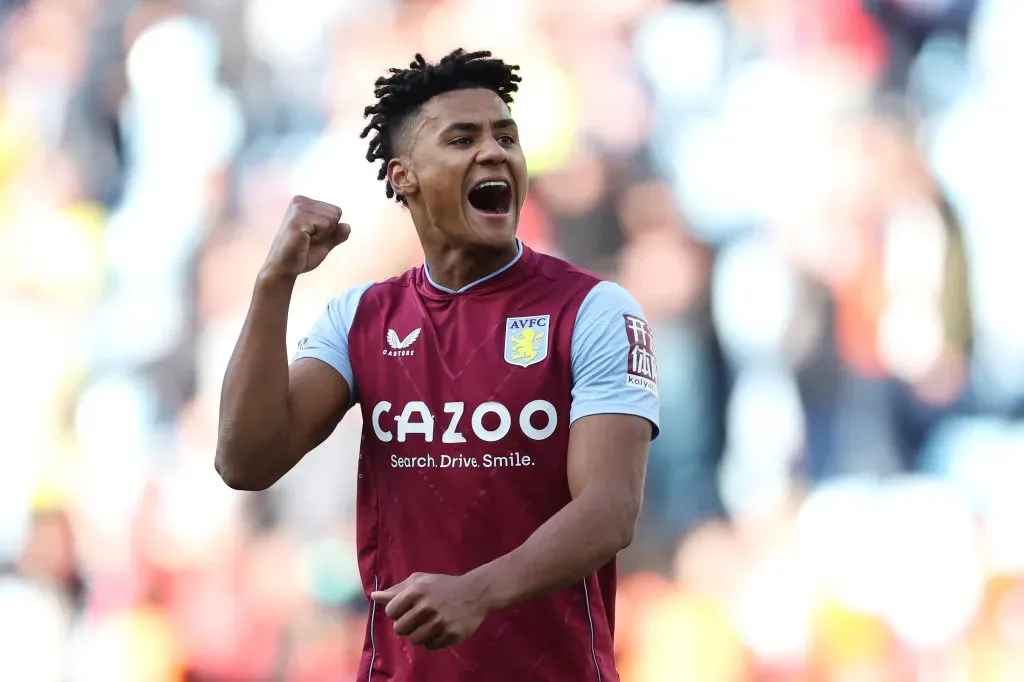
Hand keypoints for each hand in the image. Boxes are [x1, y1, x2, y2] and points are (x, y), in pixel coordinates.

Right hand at [261, 195, 350, 279]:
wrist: (284, 268)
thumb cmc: (302, 255)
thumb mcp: (324, 243)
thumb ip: (336, 234)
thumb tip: (348, 226)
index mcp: (305, 202)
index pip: (336, 211)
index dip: (330, 229)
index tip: (312, 236)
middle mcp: (300, 201)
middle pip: (336, 212)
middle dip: (328, 231)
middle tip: (309, 240)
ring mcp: (298, 208)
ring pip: (332, 218)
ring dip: (323, 235)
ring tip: (306, 240)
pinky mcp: (298, 219)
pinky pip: (326, 224)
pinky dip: (320, 237)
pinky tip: (304, 241)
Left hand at [371, 572, 491, 649]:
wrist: (476, 593)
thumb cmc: (443, 586)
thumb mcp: (420, 581)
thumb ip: (396, 590)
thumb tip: (374, 597)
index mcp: (417, 590)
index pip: (391, 611)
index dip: (397, 612)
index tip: (407, 608)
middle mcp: (427, 606)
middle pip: (400, 629)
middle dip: (406, 625)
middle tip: (418, 617)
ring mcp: (440, 622)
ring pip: (414, 640)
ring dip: (419, 634)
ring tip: (429, 624)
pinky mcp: (451, 635)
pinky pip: (430, 646)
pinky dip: (433, 640)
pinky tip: (440, 629)